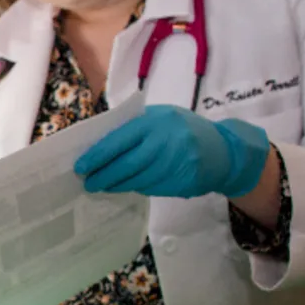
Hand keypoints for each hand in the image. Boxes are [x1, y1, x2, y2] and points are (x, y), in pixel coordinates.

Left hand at [75, 104, 269, 198]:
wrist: (223, 150)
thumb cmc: (182, 130)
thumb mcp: (161, 117)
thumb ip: (134, 127)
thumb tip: (98, 146)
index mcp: (156, 121)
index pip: (119, 140)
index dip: (98, 155)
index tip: (81, 166)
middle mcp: (166, 141)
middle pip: (126, 164)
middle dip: (103, 176)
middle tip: (88, 182)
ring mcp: (176, 163)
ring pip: (137, 179)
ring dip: (116, 185)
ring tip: (102, 186)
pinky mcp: (182, 182)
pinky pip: (150, 188)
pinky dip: (134, 188)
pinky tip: (124, 187)